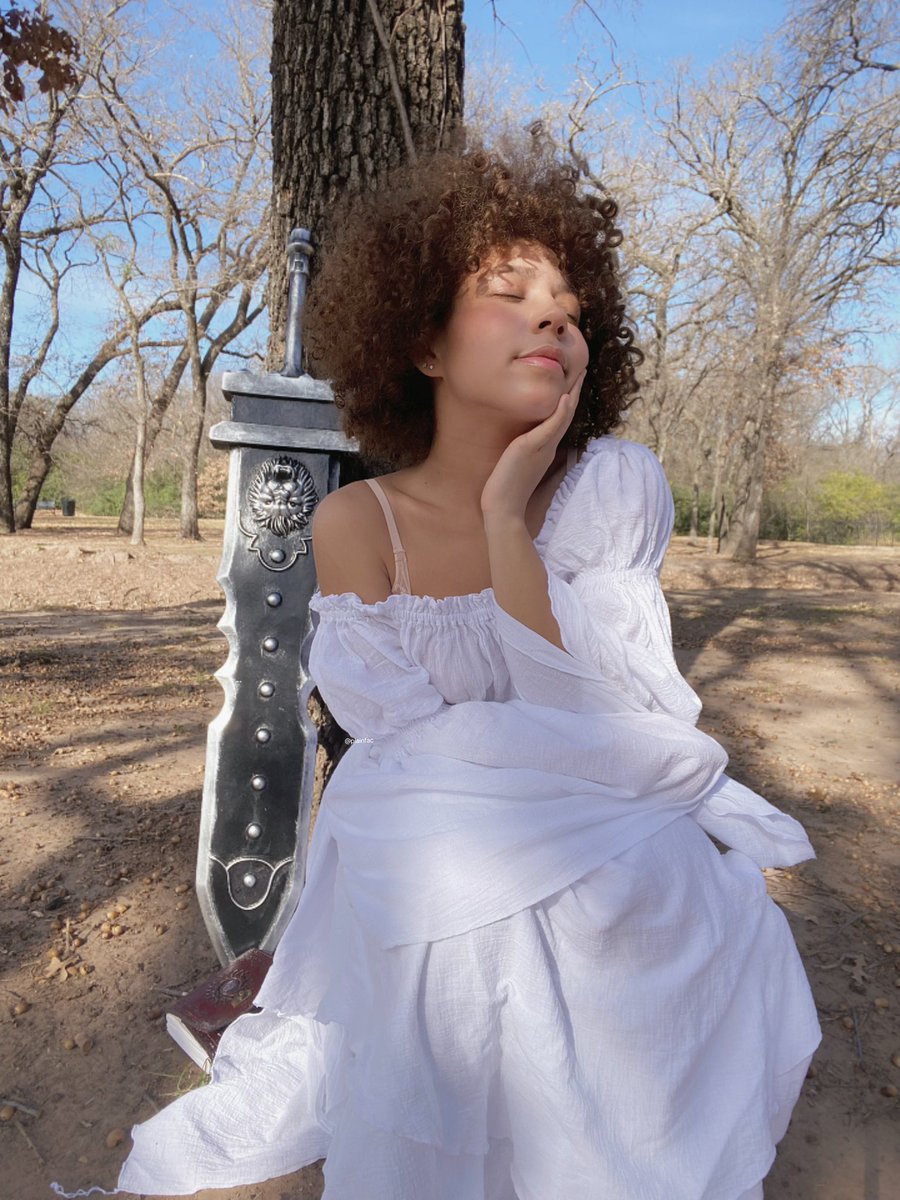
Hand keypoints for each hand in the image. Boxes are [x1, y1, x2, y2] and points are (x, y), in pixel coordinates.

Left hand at [480, 370, 585, 521]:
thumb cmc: (507, 489)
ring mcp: (542, 446)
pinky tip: (566, 397)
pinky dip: (560, 412)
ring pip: (563, 416)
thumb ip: (526, 451)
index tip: (574, 382)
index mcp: (544, 447)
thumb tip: (524, 443)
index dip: (569, 400)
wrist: (503, 507)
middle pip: (566, 413)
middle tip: (584, 370)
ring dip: (573, 394)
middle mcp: (547, 445)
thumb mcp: (518, 464)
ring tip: (580, 374)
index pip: (559, 419)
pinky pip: (550, 427)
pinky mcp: (531, 448)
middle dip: (575, 390)